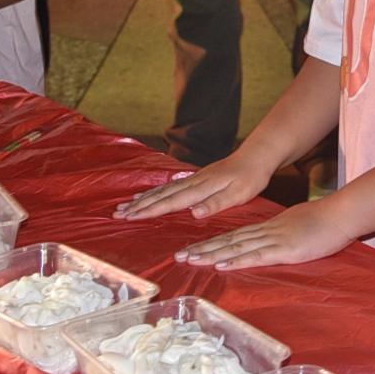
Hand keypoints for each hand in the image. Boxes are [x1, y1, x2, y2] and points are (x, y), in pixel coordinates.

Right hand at [117, 154, 275, 221]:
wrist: (257, 156)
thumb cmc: (251, 177)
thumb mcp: (239, 194)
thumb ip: (216, 204)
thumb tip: (194, 213)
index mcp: (202, 188)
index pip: (171, 202)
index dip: (150, 211)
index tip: (131, 217)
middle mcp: (193, 182)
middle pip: (161, 195)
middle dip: (138, 205)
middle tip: (117, 214)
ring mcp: (194, 178)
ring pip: (163, 190)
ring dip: (143, 198)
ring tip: (125, 205)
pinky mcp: (197, 177)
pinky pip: (170, 186)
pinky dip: (156, 192)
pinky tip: (148, 195)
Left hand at [176, 196, 358, 269]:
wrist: (340, 215)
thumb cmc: (324, 222)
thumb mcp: (297, 226)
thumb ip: (283, 235)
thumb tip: (274, 243)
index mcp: (268, 228)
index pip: (234, 237)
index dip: (211, 244)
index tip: (192, 250)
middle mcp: (265, 233)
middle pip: (228, 241)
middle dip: (203, 250)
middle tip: (179, 257)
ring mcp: (273, 240)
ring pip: (236, 247)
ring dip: (211, 255)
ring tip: (190, 260)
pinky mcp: (284, 250)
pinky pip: (255, 256)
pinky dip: (236, 260)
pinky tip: (220, 264)